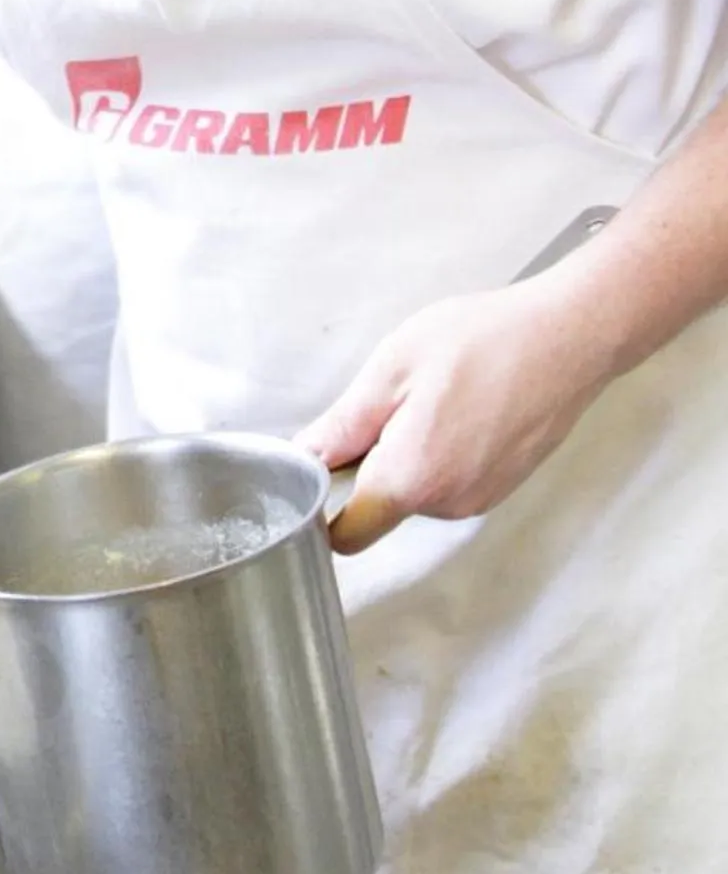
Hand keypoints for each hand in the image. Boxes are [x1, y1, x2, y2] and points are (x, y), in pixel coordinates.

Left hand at [296, 281, 612, 555]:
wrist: (568, 338)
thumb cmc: (482, 342)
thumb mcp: (393, 369)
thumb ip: (343, 426)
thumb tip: (305, 459)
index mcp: (412, 479)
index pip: (348, 535)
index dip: (324, 511)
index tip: (319, 472)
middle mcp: (448, 504)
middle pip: (382, 506)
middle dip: (371, 462)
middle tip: (391, 401)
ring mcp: (480, 497)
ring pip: (418, 490)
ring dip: (410, 453)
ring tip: (435, 395)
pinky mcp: (502, 485)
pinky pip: (451, 480)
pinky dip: (443, 451)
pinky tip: (462, 405)